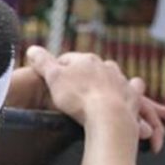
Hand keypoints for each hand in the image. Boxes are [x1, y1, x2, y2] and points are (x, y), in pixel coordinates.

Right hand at [25, 46, 164, 152]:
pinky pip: (133, 89)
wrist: (107, 116)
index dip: (58, 68)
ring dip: (106, 80)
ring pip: (112, 76)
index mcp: (86, 60)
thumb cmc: (77, 97)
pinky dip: (129, 90)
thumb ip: (42, 62)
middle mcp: (105, 66)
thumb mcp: (53, 78)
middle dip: (83, 74)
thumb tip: (31, 49)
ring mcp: (121, 80)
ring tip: (98, 91)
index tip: (52, 78)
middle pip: (91, 66)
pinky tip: (126, 94)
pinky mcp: (132, 96)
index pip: (68, 59)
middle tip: (73, 87)